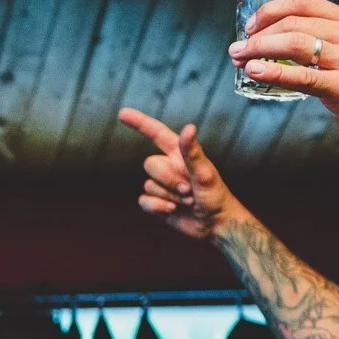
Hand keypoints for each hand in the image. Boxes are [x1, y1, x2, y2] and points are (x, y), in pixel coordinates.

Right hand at [117, 110, 244, 240]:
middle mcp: (168, 166)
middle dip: (168, 180)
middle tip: (189, 190)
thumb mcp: (206, 173)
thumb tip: (188, 127)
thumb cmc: (216, 196)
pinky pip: (143, 201)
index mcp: (179, 154)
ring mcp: (161, 185)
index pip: (156, 133)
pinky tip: (173, 210)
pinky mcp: (156, 203)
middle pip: (149, 164)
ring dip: (168, 196)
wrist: (214, 224)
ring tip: (187, 201)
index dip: (139, 122)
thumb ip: (193, 152)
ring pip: (147, 185)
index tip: (122, 113)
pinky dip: (158, 207)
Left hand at [231, 0, 338, 170]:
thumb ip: (325, 42)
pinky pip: (302, 77)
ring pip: (295, 44)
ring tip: (240, 59)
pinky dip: (273, 73)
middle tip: (237, 48)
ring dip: (260, 50)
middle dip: (258, 35)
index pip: (304, 3)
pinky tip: (255, 71)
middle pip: (294, 23)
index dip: (271, 11)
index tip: (250, 26)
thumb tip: (279, 43)